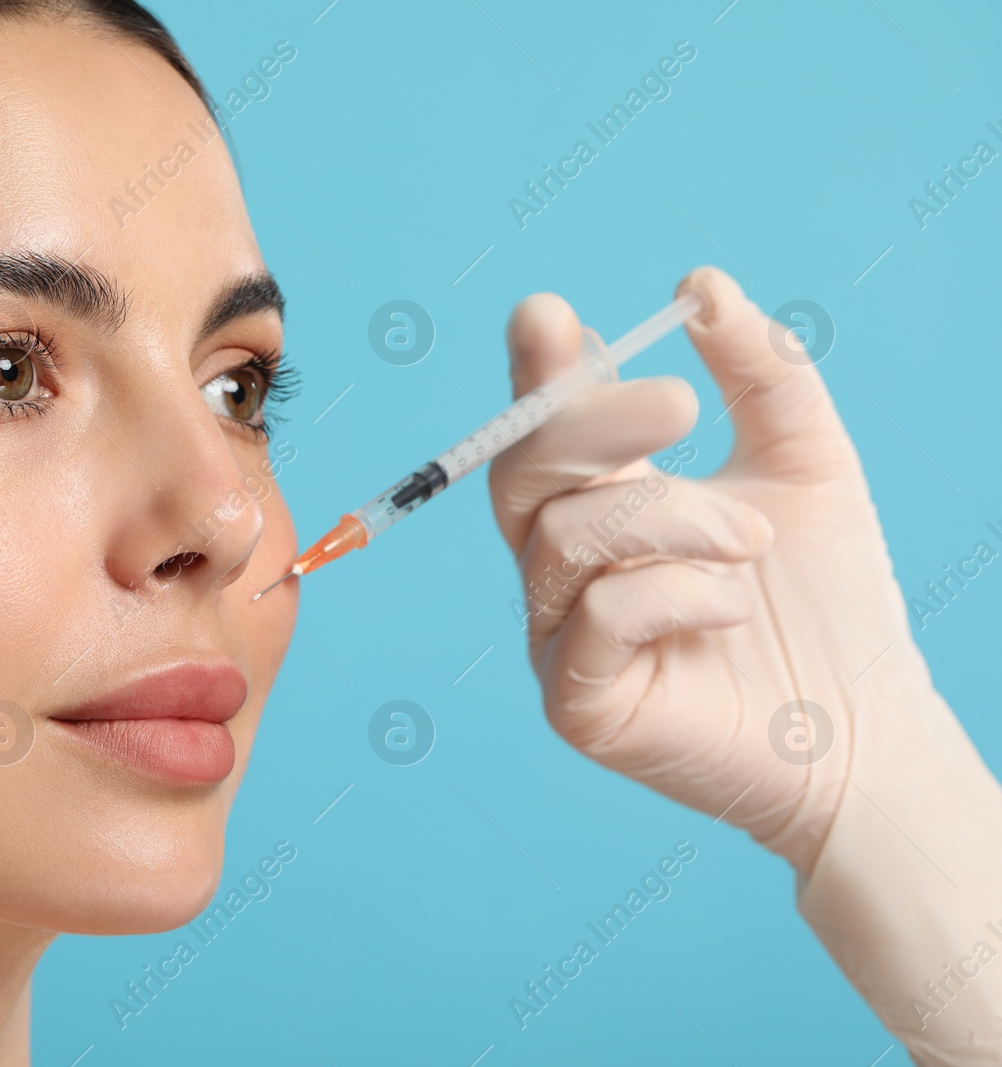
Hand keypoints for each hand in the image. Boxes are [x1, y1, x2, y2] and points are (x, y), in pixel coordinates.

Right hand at [488, 266, 925, 875]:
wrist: (868, 729)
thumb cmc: (831, 601)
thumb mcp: (808, 463)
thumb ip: (759, 375)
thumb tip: (699, 286)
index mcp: (605, 504)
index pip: (546, 428)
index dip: (537, 372)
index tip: (550, 316)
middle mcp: (566, 567)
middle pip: (520, 472)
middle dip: (589, 424)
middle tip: (680, 404)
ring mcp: (560, 635)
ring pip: (564, 538)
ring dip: (670, 519)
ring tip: (755, 542)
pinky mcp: (577, 702)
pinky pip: (595, 616)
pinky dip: (672, 593)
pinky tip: (731, 607)